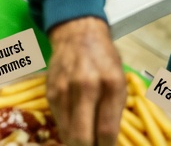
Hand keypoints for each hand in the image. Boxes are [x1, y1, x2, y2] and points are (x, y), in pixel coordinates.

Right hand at [46, 16, 125, 145]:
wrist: (77, 34)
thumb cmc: (104, 59)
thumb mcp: (120, 80)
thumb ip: (114, 110)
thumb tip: (107, 141)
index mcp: (110, 84)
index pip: (106, 130)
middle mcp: (86, 87)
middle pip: (82, 136)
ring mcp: (64, 90)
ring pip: (67, 133)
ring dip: (77, 142)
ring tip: (86, 139)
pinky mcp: (50, 92)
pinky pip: (59, 121)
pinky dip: (68, 129)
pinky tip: (76, 125)